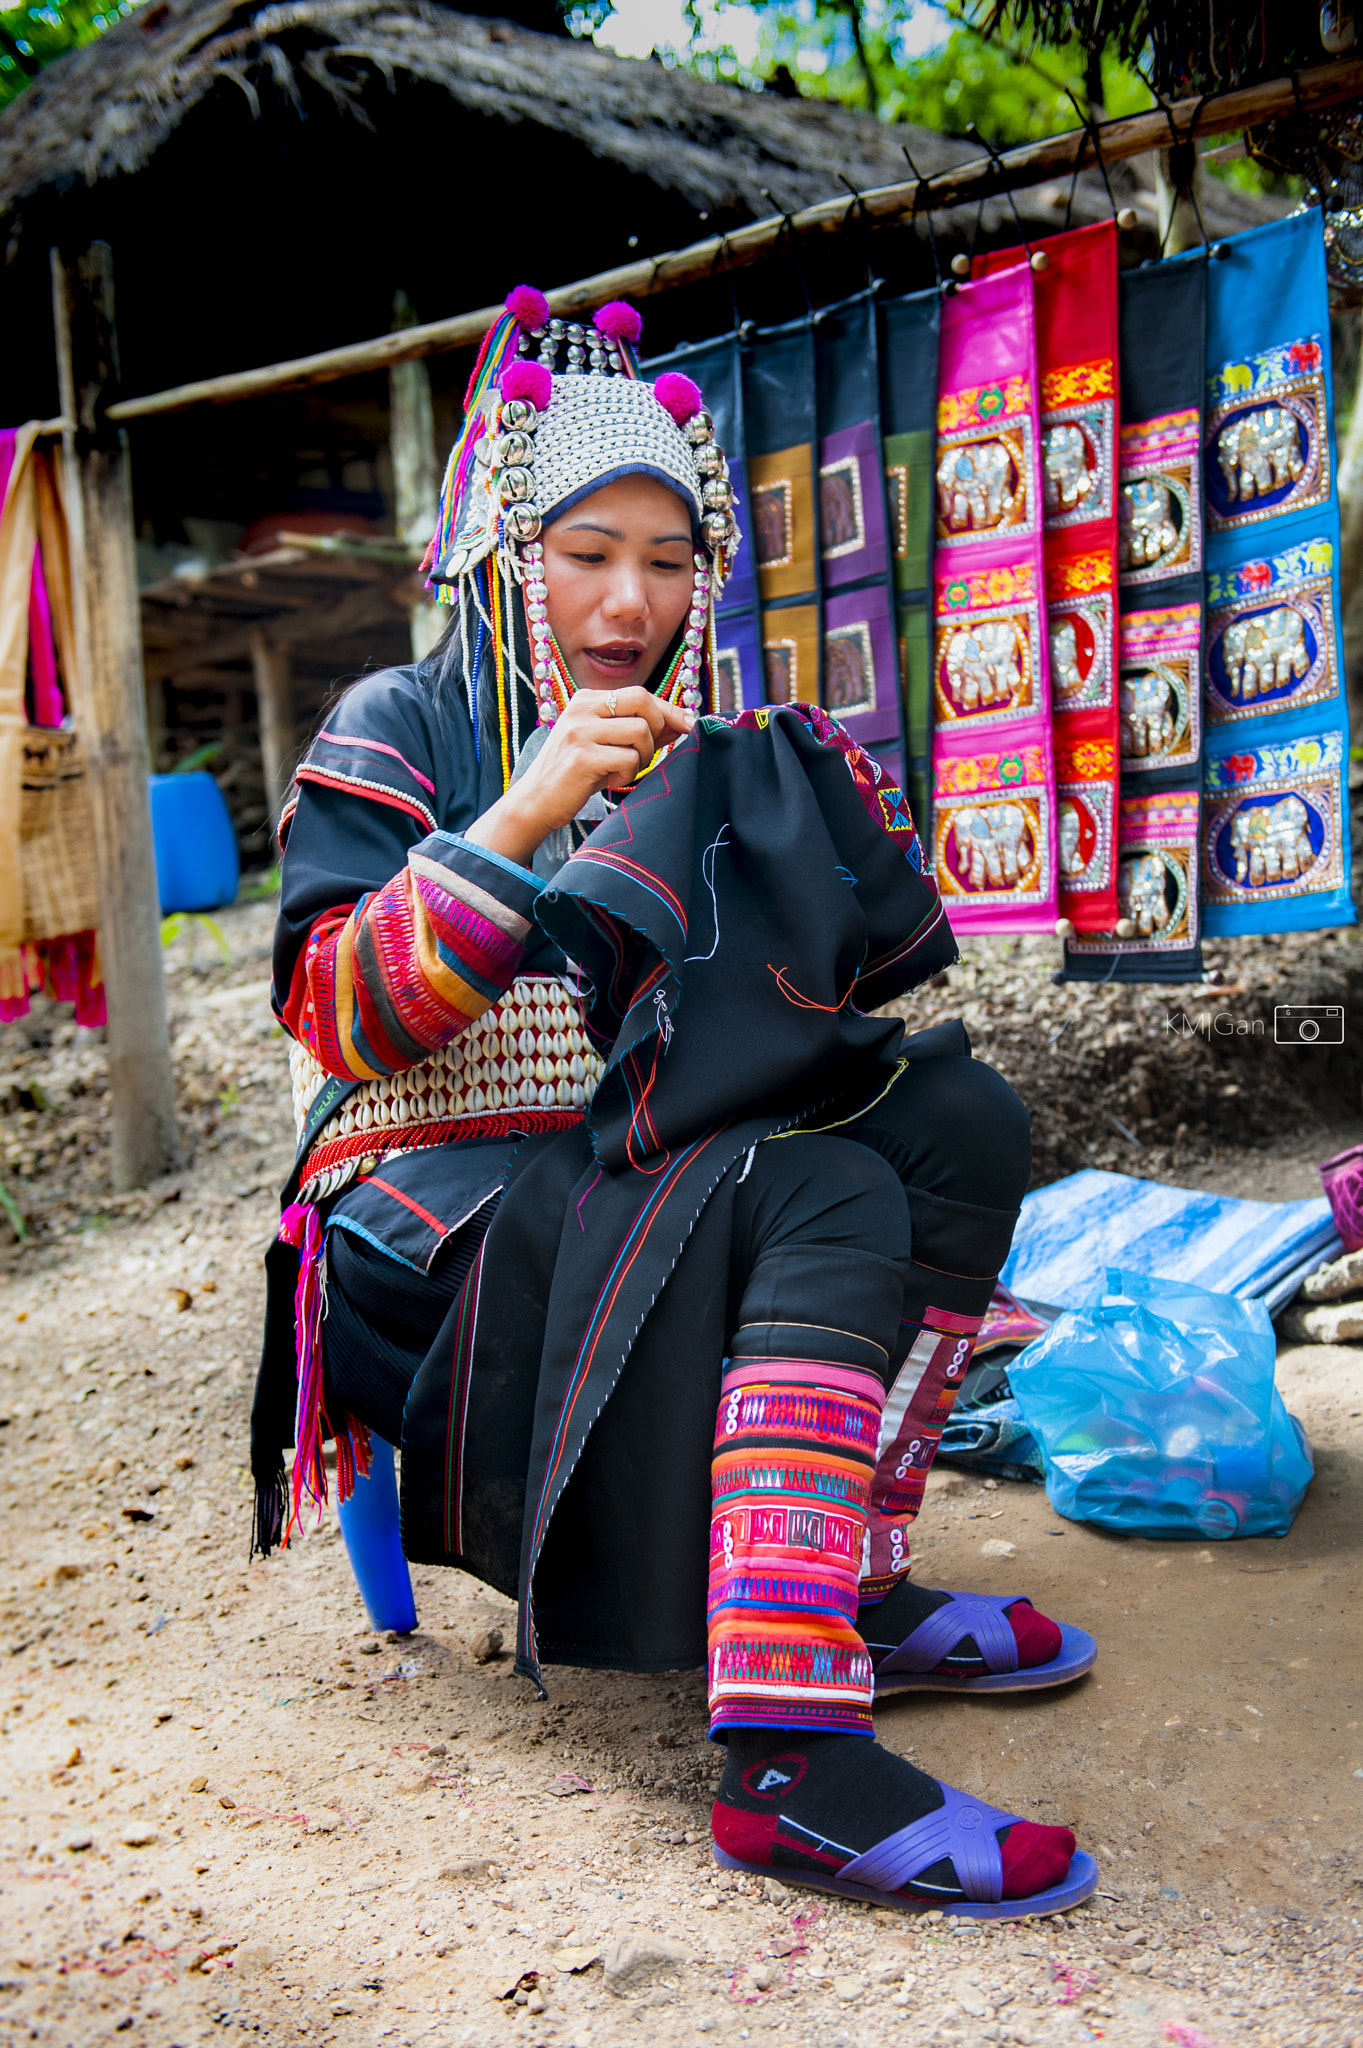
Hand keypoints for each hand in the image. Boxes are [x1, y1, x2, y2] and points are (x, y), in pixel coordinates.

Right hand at [465, 687, 693, 867]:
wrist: (535, 802)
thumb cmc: (574, 776)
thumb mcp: (605, 746)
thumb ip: (639, 731)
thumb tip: (680, 722)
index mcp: (586, 700)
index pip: (639, 693)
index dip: (669, 710)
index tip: (688, 725)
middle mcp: (581, 709)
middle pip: (642, 701)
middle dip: (659, 727)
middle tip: (651, 752)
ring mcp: (580, 731)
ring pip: (640, 732)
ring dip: (642, 756)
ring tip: (622, 770)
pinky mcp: (582, 757)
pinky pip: (628, 759)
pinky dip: (627, 774)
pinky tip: (610, 780)